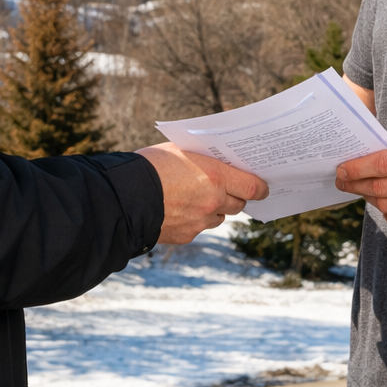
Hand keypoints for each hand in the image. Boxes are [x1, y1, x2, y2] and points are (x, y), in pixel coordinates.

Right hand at [137, 143, 269, 244]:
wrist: (124, 197)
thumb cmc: (149, 166)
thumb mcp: (180, 150)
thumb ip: (203, 159)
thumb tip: (217, 161)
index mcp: (215, 176)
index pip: (253, 187)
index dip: (260, 187)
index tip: (262, 187)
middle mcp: (213, 201)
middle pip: (238, 204)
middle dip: (234, 196)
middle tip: (224, 187)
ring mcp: (200, 221)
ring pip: (219, 216)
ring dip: (214, 208)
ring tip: (196, 197)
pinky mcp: (186, 235)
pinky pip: (199, 227)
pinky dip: (194, 219)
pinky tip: (178, 209)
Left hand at [334, 132, 386, 234]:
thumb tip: (354, 156)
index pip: (383, 164)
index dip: (357, 168)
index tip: (340, 169)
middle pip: (380, 189)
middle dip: (355, 184)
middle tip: (342, 181)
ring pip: (384, 206)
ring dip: (369, 197)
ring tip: (364, 188)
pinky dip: (386, 209)